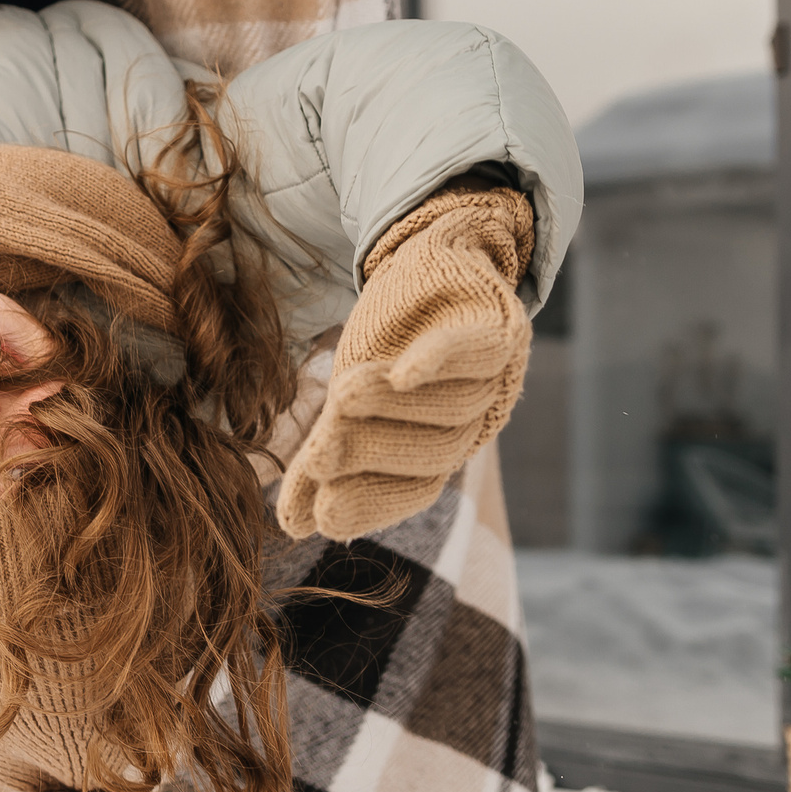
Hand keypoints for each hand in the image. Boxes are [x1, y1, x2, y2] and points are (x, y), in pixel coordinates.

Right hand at [276, 184, 533, 541]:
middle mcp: (476, 419)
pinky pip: (479, 350)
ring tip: (339, 400)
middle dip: (372, 455)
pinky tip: (404, 371)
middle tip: (319, 460)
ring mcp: (494, 375)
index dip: (375, 503)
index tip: (327, 517)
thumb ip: (326, 460)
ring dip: (394, 404)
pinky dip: (441, 361)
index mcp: (443, 446)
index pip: (416, 488)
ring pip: (454, 405)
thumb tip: (293, 525)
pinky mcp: (496, 326)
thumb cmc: (389, 344)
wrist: (437, 265)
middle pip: (435, 451)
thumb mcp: (350, 404)